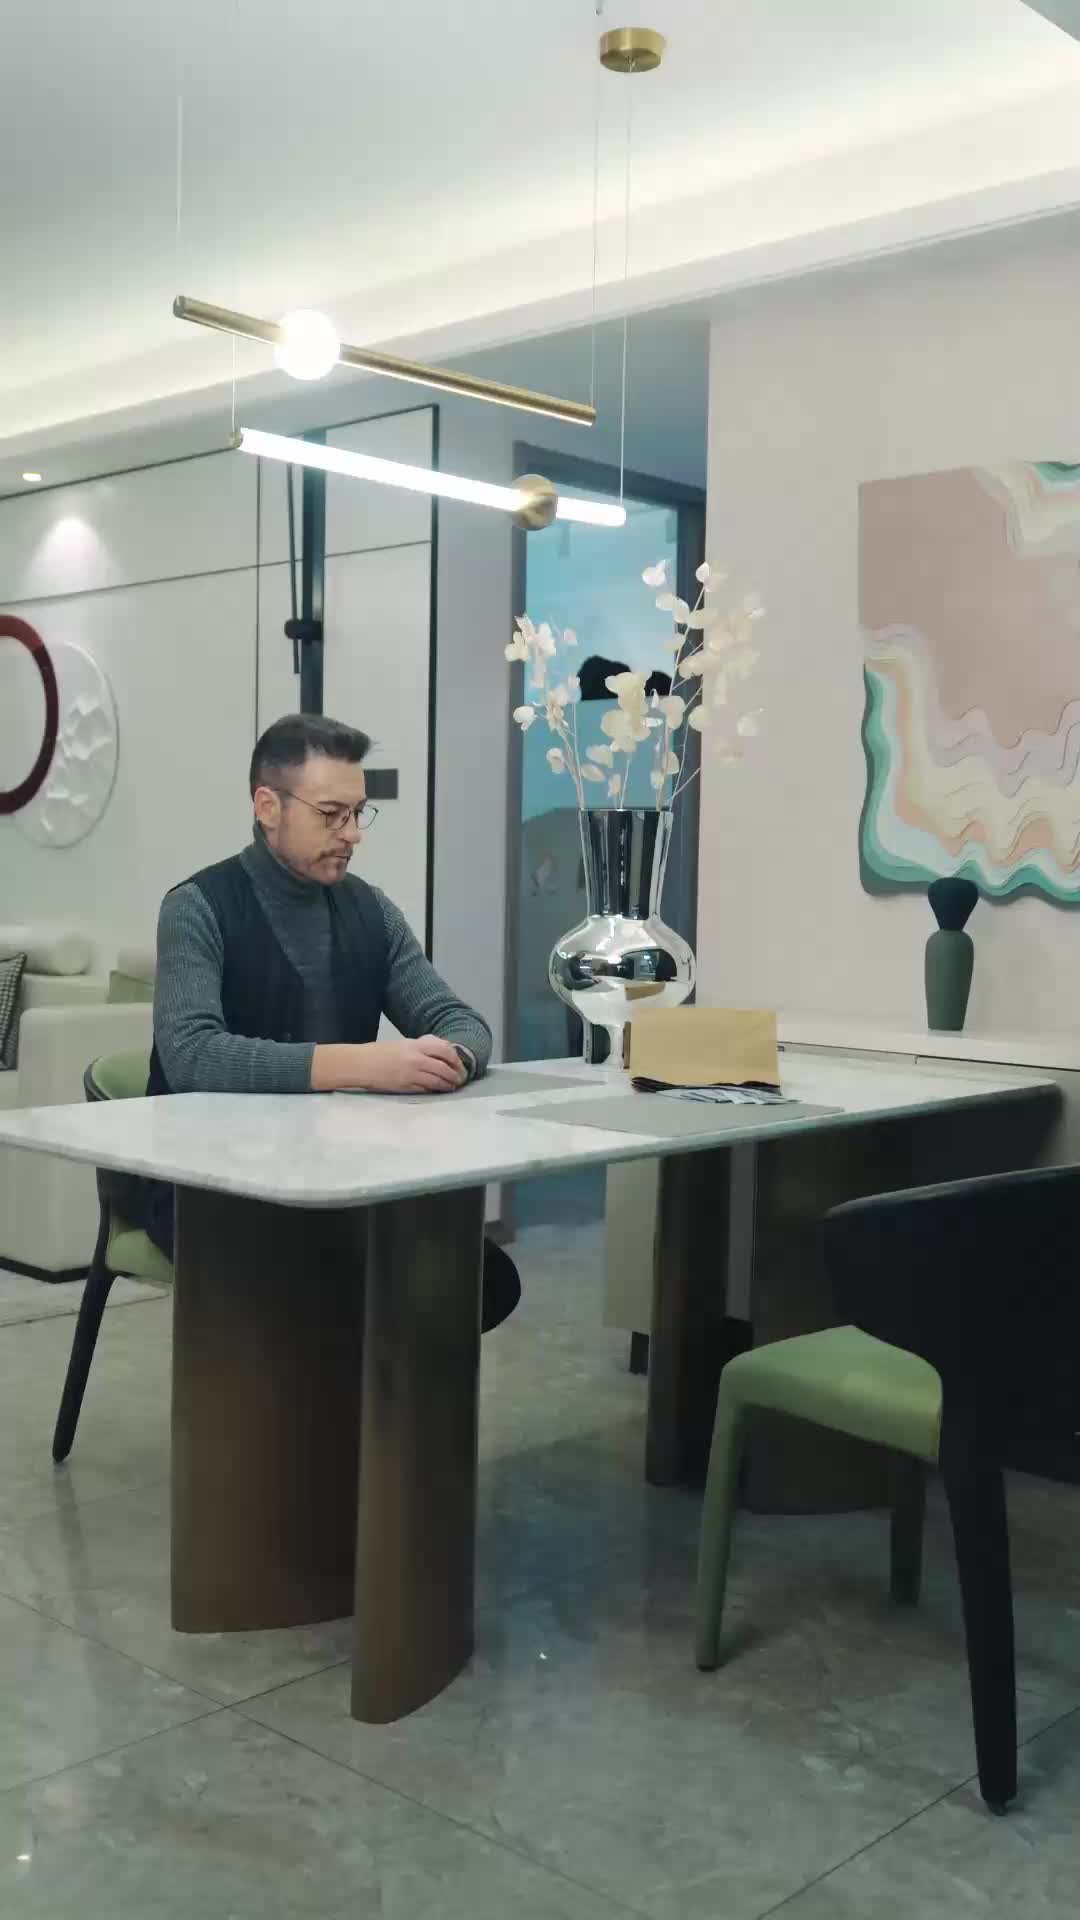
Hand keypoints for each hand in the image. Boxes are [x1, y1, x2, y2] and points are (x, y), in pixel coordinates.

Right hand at [312, 1036, 467, 1093]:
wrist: (362, 1064)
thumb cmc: (382, 1053)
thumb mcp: (404, 1044)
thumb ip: (423, 1046)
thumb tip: (443, 1051)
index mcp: (416, 1045)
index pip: (445, 1050)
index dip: (456, 1059)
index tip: (459, 1064)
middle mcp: (416, 1059)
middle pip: (445, 1067)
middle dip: (456, 1074)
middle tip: (460, 1078)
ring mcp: (411, 1074)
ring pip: (438, 1081)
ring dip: (448, 1084)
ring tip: (452, 1086)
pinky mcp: (406, 1087)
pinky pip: (426, 1089)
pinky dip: (436, 1090)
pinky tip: (439, 1090)